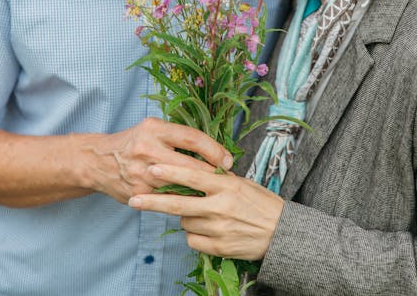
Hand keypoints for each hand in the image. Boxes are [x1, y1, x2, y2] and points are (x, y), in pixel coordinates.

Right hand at [81, 118, 232, 203]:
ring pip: (180, 185)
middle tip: (228, 180)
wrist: (99, 161)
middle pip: (189, 164)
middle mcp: (147, 149)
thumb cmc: (134, 142)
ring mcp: (141, 173)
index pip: (191, 138)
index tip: (228, 160)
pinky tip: (195, 203)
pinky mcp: (138, 194)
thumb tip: (213, 148)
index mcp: (154, 129)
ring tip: (216, 193)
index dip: (213, 150)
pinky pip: (167, 199)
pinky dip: (182, 200)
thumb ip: (177, 136)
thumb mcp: (153, 128)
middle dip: (211, 174)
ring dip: (199, 190)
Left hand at [128, 163, 284, 259]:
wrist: (282, 233)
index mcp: (226, 186)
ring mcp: (219, 228)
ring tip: (202, 213)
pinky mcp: (219, 247)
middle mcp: (220, 206)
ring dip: (186, 217)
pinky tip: (207, 230)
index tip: (152, 168)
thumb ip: (218, 179)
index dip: (171, 172)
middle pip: (179, 204)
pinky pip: (193, 240)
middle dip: (153, 201)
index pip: (193, 176)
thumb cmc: (261, 203)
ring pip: (185, 222)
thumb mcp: (242, 183)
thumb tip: (193, 172)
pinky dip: (195, 235)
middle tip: (134, 199)